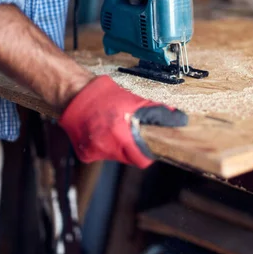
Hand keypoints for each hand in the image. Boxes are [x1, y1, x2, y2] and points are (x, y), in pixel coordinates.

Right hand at [58, 76, 187, 168]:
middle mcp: (106, 146)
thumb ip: (155, 111)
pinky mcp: (85, 154)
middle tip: (132, 133)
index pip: (142, 158)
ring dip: (120, 145)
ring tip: (114, 128)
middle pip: (130, 158)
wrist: (74, 94)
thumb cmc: (104, 95)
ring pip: (117, 156)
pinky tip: (101, 131)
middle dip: (134, 147)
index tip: (150, 145)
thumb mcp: (133, 99)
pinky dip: (104, 145)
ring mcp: (94, 152)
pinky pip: (102, 154)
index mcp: (120, 133)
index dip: (148, 152)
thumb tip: (178, 118)